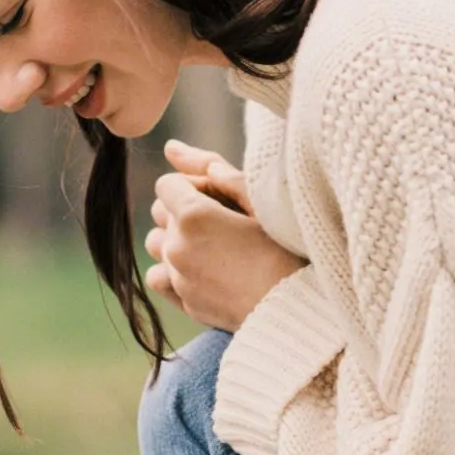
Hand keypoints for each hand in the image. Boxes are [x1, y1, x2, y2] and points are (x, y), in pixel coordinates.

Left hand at [145, 140, 303, 332]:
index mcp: (193, 216)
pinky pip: (158, 277)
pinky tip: (201, 271)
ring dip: (177, 240)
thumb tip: (171, 148)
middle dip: (186, 211)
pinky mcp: (186, 303)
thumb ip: (212, 168)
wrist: (298, 307)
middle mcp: (178, 246)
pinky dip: (171, 271)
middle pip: (161, 213)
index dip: (195, 186)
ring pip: (157, 244)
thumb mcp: (259, 199)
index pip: (167, 184)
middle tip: (226, 223)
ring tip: (213, 247)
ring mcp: (179, 277)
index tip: (224, 200)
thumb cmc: (288, 249)